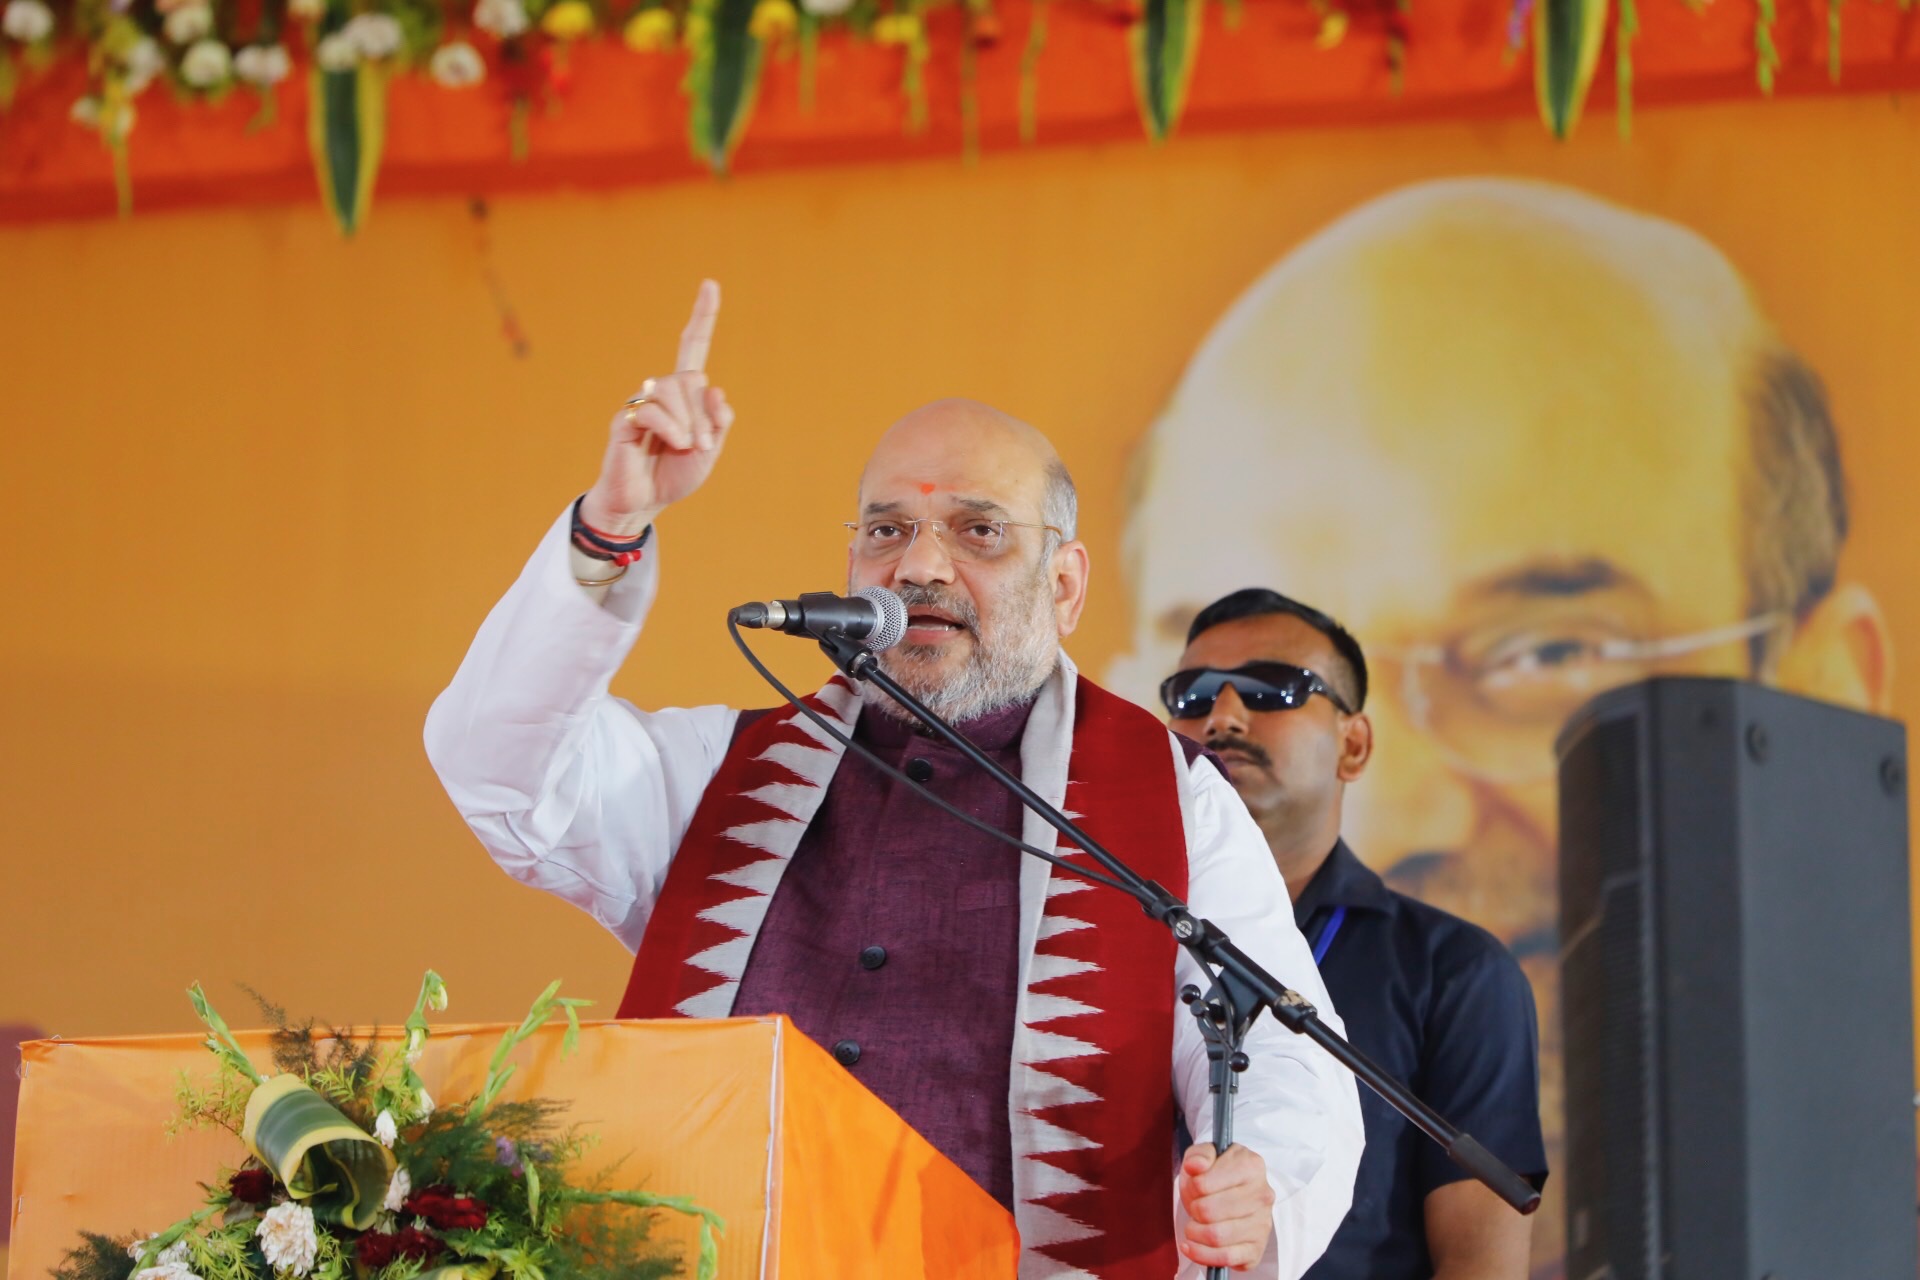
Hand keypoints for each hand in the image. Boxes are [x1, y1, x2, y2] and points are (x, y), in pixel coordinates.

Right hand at [580, 279, 735, 535]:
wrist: (643, 502)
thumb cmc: (673, 475)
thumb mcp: (710, 451)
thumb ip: (718, 422)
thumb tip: (716, 390)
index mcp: (685, 396)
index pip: (692, 347)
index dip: (702, 317)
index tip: (710, 285)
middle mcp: (662, 392)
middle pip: (690, 378)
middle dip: (703, 414)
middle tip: (703, 446)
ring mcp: (642, 403)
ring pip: (672, 389)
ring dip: (689, 422)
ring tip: (687, 449)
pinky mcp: (624, 418)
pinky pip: (651, 409)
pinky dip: (670, 427)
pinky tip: (673, 444)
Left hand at [1176, 1143, 1275, 1270]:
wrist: (1232, 1195)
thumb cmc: (1216, 1175)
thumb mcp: (1205, 1156)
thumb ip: (1199, 1155)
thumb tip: (1195, 1166)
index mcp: (1252, 1166)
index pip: (1204, 1184)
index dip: (1192, 1187)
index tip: (1195, 1186)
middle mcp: (1263, 1195)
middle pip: (1208, 1212)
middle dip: (1193, 1210)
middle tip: (1194, 1207)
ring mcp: (1262, 1224)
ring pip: (1216, 1236)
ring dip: (1194, 1233)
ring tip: (1193, 1225)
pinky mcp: (1256, 1249)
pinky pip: (1225, 1258)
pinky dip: (1201, 1255)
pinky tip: (1190, 1246)